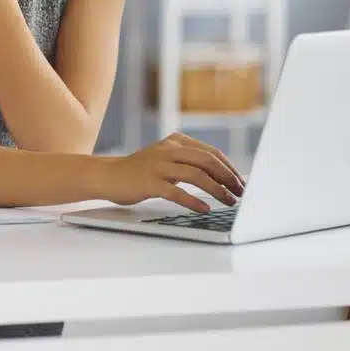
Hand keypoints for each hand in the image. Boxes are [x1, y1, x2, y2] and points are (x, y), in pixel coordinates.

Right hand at [95, 133, 246, 212]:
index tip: (240, 182)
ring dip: (217, 190)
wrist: (109, 175)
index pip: (211, 152)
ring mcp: (158, 165)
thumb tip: (221, 176)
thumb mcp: (166, 158)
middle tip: (240, 193)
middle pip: (207, 160)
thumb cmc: (141, 171)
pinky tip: (205, 209)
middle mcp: (169, 149)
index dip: (229, 168)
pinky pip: (177, 192)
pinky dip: (194, 201)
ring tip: (228, 202)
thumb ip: (189, 161)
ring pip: (196, 175)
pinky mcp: (150, 182)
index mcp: (176, 141)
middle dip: (228, 178)